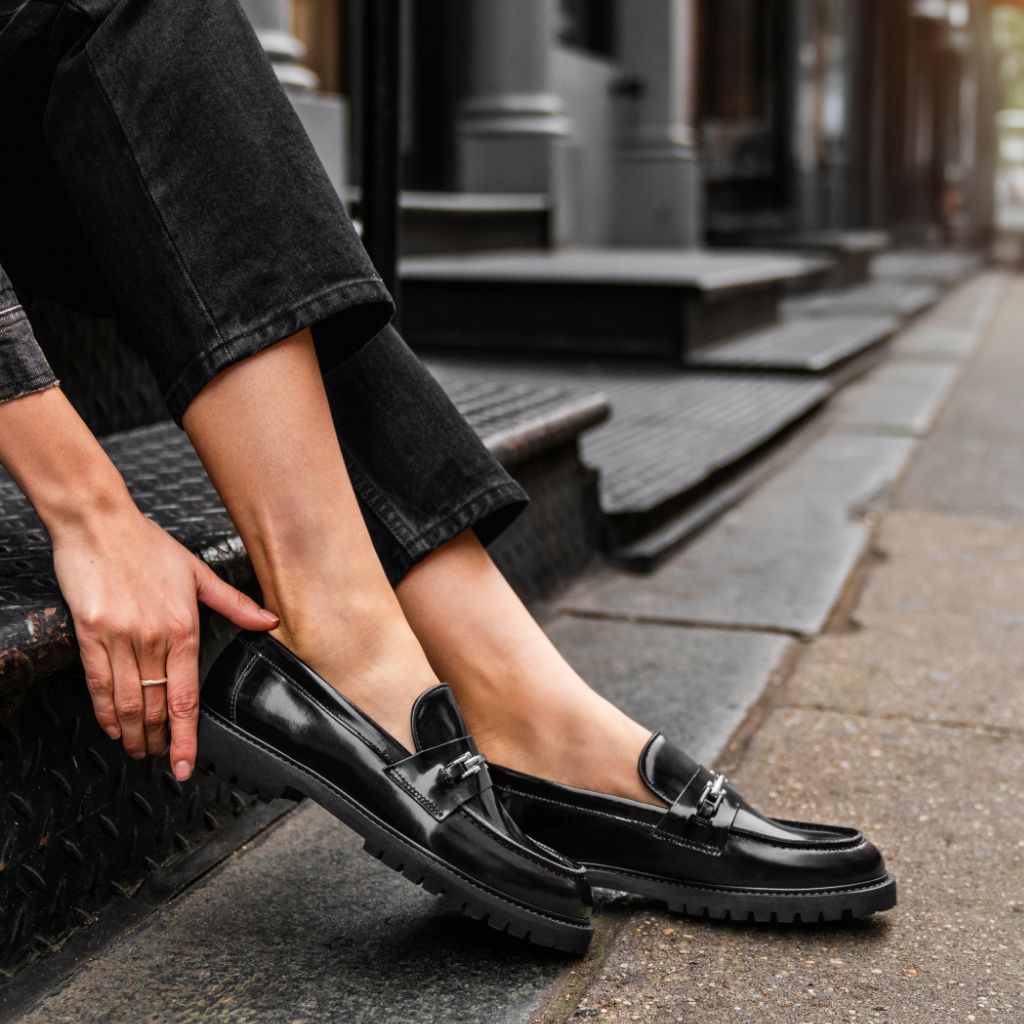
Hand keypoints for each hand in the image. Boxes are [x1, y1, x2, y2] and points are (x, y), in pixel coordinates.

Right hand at [51, 501, 278, 779]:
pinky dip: (105, 711)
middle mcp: (152, 638)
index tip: (186, 764)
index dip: (186, 736)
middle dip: (159, 740)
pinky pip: (98, 683)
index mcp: (183, 628)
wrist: (99, 523)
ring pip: (126, 701)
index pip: (186, 696)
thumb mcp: (199, 572)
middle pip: (154, 705)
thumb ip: (234, 605)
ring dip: (133, 733)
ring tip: (139, 750)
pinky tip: (113, 727)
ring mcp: (119, 638)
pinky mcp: (89, 634)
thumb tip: (270, 622)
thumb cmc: (150, 545)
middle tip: (162, 760)